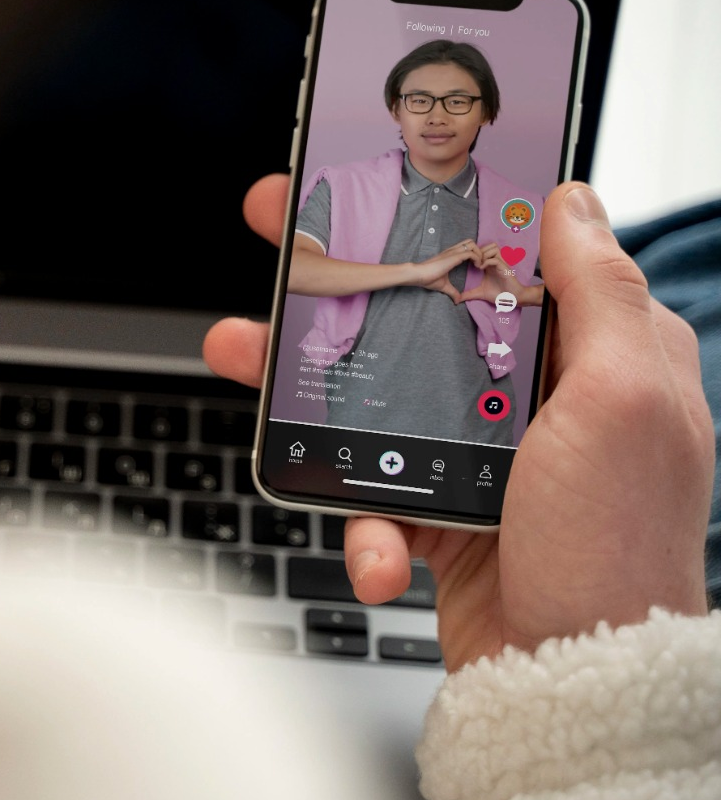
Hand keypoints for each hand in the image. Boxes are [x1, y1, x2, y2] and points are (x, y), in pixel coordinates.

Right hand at [205, 176, 712, 672]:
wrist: (574, 687)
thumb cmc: (617, 552)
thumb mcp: (625, 402)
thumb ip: (600, 293)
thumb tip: (571, 199)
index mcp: (592, 353)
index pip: (506, 255)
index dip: (436, 212)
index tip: (370, 183)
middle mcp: (538, 397)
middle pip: (422, 313)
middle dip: (343, 282)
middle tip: (280, 245)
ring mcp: (482, 456)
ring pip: (374, 393)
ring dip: (305, 387)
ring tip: (244, 361)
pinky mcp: (440, 511)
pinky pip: (372, 490)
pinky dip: (362, 524)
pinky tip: (377, 552)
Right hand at [407, 239, 483, 303]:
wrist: (418, 274)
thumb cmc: (427, 278)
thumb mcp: (443, 286)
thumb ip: (452, 292)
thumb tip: (457, 301)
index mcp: (450, 255)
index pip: (465, 247)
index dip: (474, 254)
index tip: (476, 266)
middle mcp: (452, 251)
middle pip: (471, 242)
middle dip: (478, 251)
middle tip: (479, 263)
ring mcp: (453, 252)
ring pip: (472, 244)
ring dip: (479, 253)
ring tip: (479, 265)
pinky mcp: (454, 256)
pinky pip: (471, 253)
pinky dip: (477, 258)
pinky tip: (477, 267)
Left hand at [457, 243, 542, 307]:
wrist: (511, 300)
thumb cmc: (498, 295)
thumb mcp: (480, 293)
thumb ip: (469, 294)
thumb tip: (457, 299)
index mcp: (489, 265)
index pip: (484, 250)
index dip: (475, 252)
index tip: (467, 260)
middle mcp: (495, 262)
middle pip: (489, 245)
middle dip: (479, 250)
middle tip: (473, 261)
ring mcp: (501, 264)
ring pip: (494, 248)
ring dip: (484, 254)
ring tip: (477, 264)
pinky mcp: (505, 269)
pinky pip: (496, 259)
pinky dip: (487, 261)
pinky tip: (481, 269)